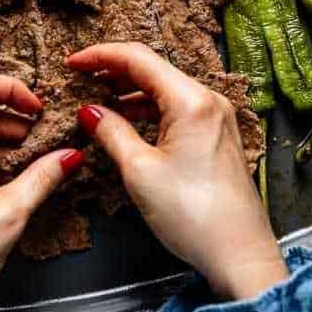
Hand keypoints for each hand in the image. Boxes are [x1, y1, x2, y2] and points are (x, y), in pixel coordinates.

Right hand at [68, 42, 287, 301]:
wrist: (240, 255)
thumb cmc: (193, 215)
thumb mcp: (139, 171)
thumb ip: (111, 133)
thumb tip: (90, 111)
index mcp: (191, 101)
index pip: (138, 58)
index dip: (100, 56)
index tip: (71, 62)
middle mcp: (208, 102)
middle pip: (153, 69)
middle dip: (113, 70)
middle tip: (79, 76)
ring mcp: (216, 119)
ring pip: (164, 89)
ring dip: (128, 90)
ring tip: (96, 98)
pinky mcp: (216, 137)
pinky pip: (176, 109)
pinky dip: (147, 108)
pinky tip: (126, 120)